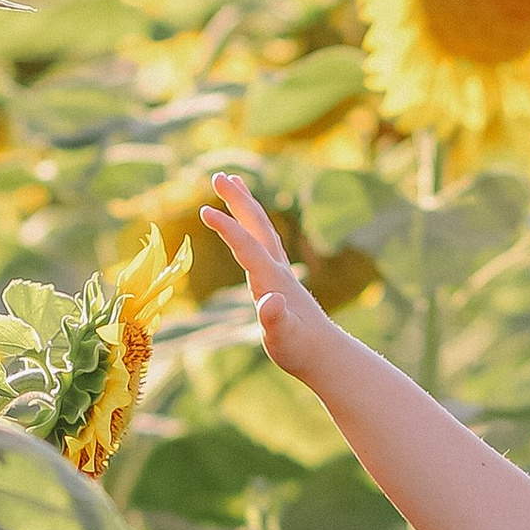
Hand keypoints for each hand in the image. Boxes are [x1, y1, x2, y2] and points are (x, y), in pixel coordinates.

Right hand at [197, 174, 329, 379]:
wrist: (325, 354)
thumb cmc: (300, 349)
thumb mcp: (283, 337)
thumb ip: (276, 319)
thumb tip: (271, 302)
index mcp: (273, 280)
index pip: (247, 247)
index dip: (227, 229)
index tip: (205, 210)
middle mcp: (278, 268)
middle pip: (257, 225)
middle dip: (238, 200)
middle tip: (218, 175)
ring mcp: (280, 271)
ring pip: (262, 228)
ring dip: (246, 204)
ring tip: (233, 182)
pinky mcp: (279, 277)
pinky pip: (263, 241)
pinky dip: (251, 224)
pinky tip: (246, 222)